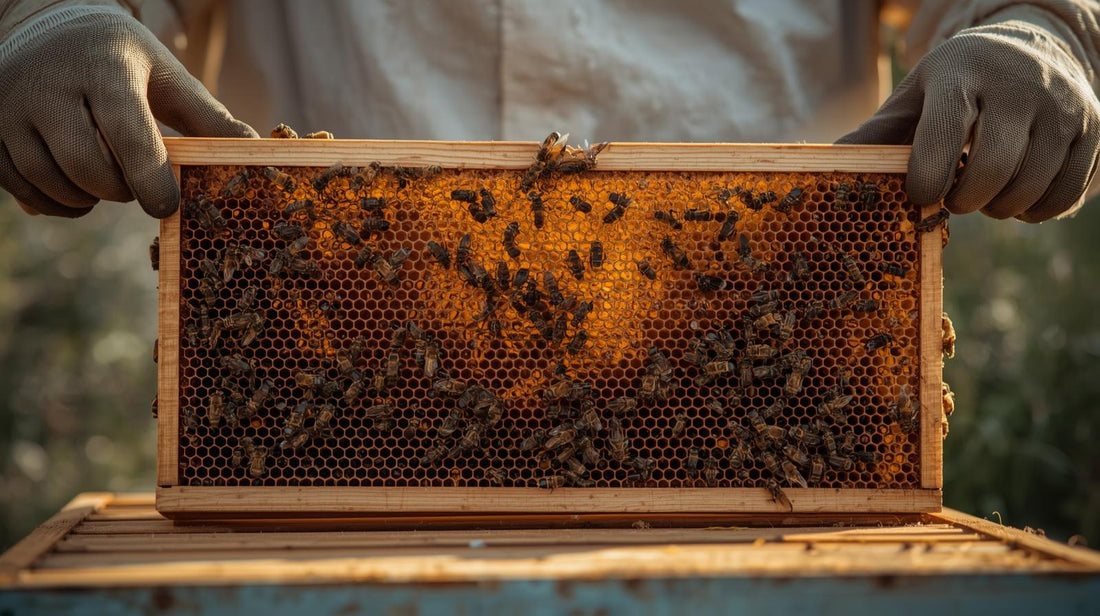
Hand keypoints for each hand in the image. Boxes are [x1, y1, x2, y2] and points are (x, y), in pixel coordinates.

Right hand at [0, 7, 256, 218]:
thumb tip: (258, 153)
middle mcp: (47, 85)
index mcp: (102, 68)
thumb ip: (209, 119)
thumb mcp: (168, 77)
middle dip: (122, 190)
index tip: (169, 206)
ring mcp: (9, 108)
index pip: (127, 133)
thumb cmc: (122, 60)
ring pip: (55, 184)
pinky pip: (25, 191)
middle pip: (88, 168)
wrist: (50, 28)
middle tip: (138, 183)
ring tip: (108, 177)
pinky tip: (78, 185)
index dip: (151, 179)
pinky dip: (59, 203)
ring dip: (91, 198)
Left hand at [839, 16, 1099, 222]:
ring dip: (998, 208)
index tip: (920, 196)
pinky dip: (1036, 211)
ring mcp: (1062, 107)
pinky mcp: (1092, 129)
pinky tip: (1017, 196)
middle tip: (955, 197)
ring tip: (984, 192)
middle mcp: (1019, 85)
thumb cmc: (958, 85)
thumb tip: (824, 160)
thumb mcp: (916, 97)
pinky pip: (1064, 195)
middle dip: (964, 200)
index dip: (926, 180)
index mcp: (963, 74)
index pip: (943, 135)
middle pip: (991, 170)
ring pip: (1029, 188)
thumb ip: (877, 133)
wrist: (1031, 50)